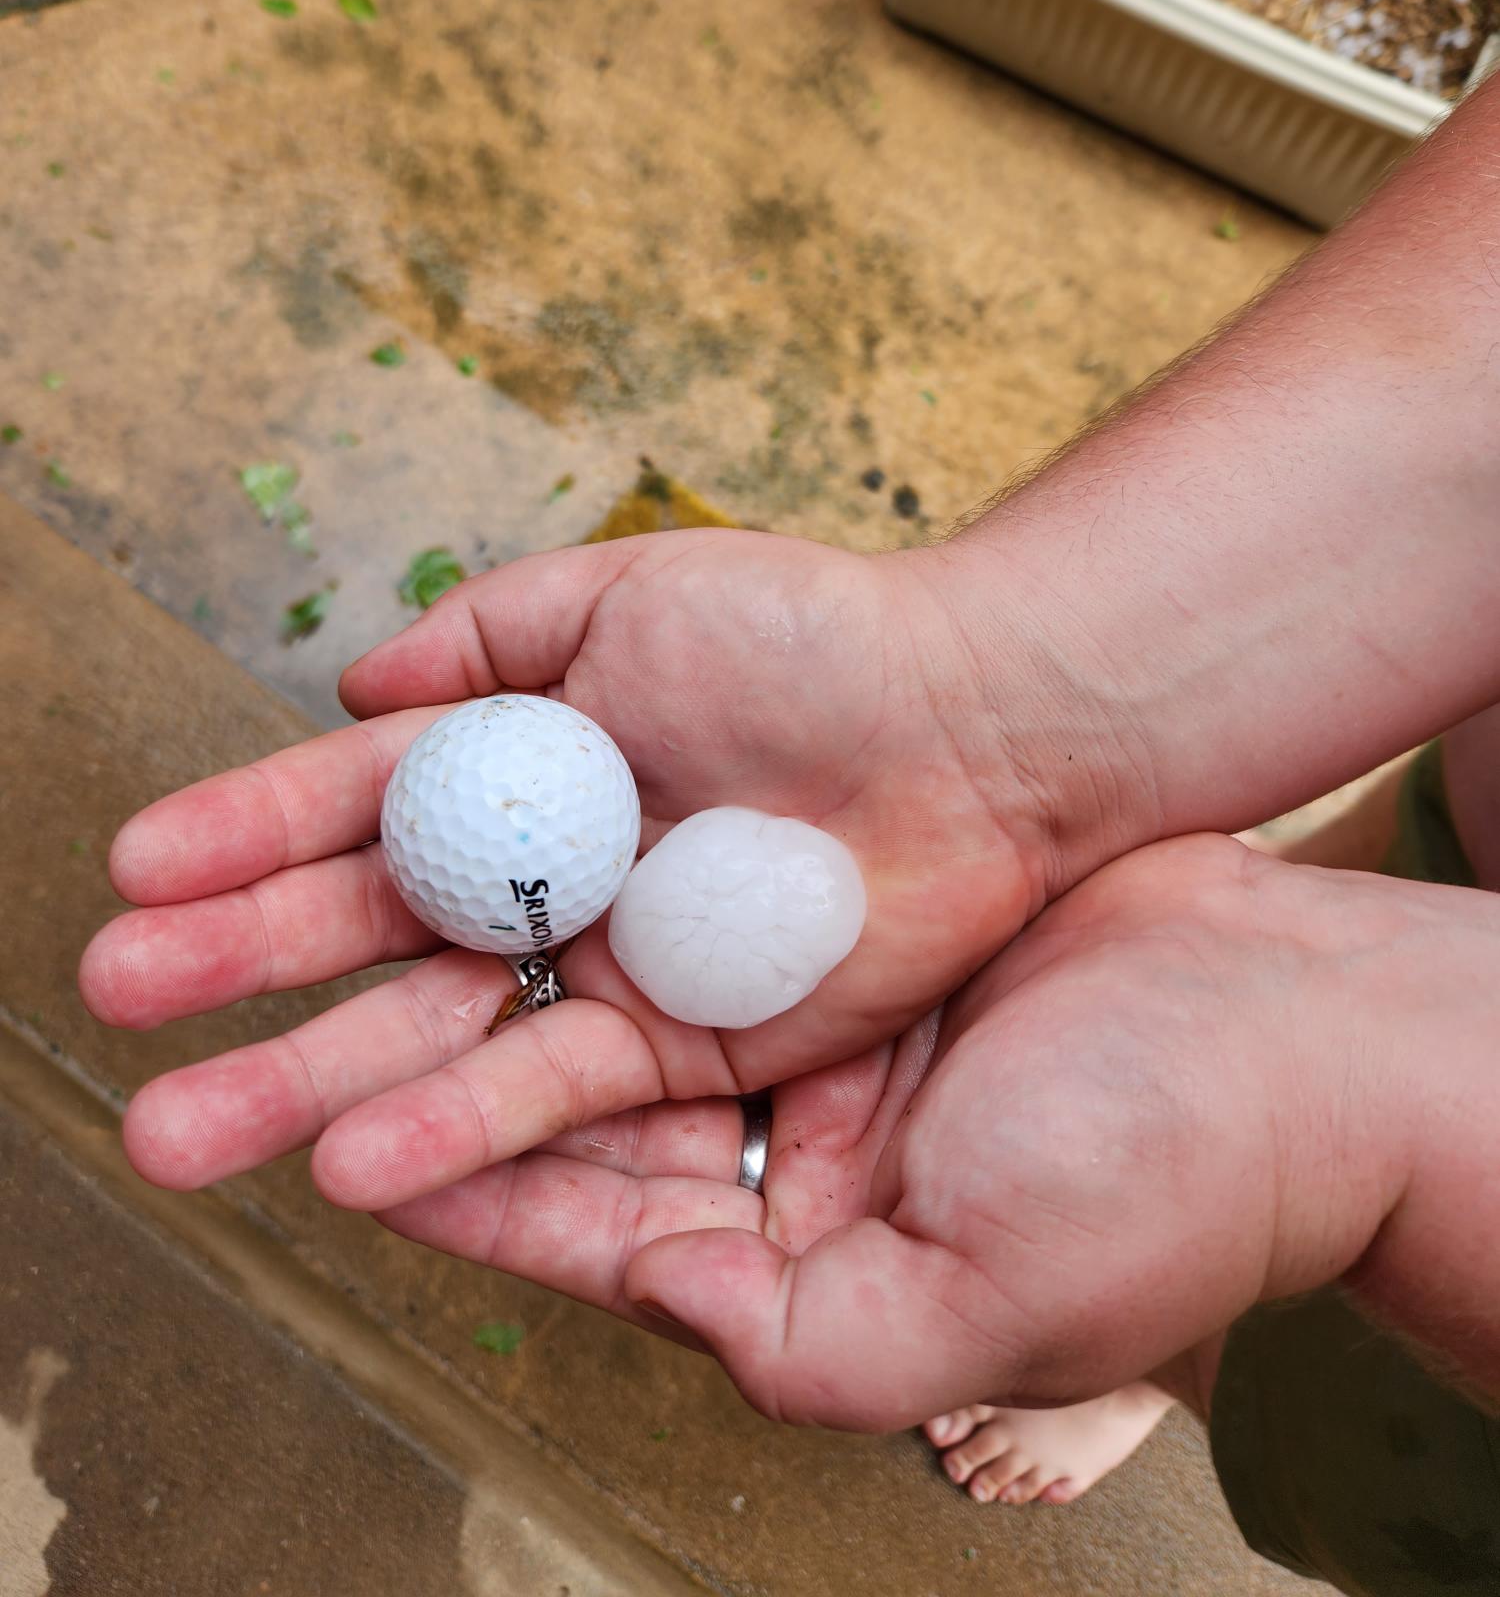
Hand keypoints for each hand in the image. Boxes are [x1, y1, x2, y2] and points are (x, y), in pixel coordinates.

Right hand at [82, 529, 1094, 1206]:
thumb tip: (355, 682)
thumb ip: (492, 635)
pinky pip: (548, 1097)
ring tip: (175, 1131)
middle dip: (237, 967)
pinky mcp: (682, 1050)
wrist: (979, 728)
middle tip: (115, 1006)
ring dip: (306, 1082)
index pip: (355, 806)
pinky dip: (451, 1132)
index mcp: (528, 765)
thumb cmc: (815, 636)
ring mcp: (606, 969)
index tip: (132, 871)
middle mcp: (550, 877)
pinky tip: (348, 1167)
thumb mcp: (631, 595)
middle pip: (367, 935)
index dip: (244, 836)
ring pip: (432, 1037)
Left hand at [379, 836, 1499, 1429]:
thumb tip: (650, 1292)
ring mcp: (795, 1010)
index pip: (569, 1220)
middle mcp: (767, 1124)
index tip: (319, 1139)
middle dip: (391, 1054)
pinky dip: (596, 852)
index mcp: (784, 1243)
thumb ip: (796, 1336)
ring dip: (467, 936)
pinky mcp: (825, 918)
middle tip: (270, 1013)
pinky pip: (679, 882)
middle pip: (542, 1089)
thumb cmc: (1168, 1179)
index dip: (437, 1177)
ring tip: (354, 900)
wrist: (1298, 1019)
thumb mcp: (981, 1300)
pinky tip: (519, 813)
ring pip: (590, 973)